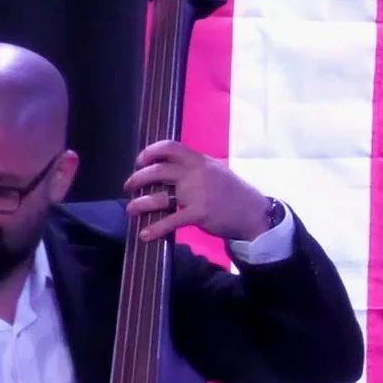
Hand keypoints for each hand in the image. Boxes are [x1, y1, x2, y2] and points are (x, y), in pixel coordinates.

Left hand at [124, 140, 269, 242]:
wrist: (253, 213)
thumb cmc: (232, 193)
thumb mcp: (215, 171)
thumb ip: (194, 168)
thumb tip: (170, 168)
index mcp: (199, 160)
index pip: (170, 147)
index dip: (150, 152)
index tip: (139, 161)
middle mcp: (196, 173)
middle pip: (158, 171)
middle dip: (138, 178)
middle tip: (129, 186)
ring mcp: (196, 193)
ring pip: (159, 196)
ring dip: (140, 204)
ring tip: (130, 209)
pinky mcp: (198, 213)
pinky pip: (170, 220)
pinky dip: (155, 229)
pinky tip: (145, 234)